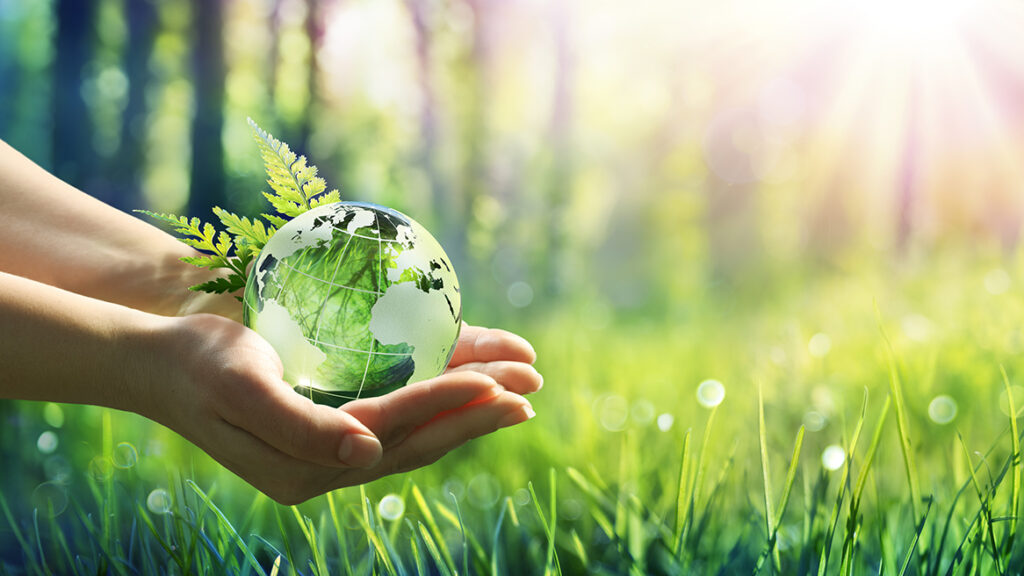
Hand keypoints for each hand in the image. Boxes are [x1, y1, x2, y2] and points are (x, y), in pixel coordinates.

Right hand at [140, 315, 541, 503]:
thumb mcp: (242, 391)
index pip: (393, 431)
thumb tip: (366, 458)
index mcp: (307, 465)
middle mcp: (329, 462)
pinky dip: (437, 395)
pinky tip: (469, 379)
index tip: (496, 383)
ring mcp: (335, 445)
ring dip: (467, 406)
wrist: (162, 362)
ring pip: (417, 429)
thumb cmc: (198, 366)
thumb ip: (302, 428)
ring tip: (519, 385)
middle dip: (476, 412)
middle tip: (530, 390)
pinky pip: (400, 413)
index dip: (445, 404)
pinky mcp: (336, 422)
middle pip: (418, 438)